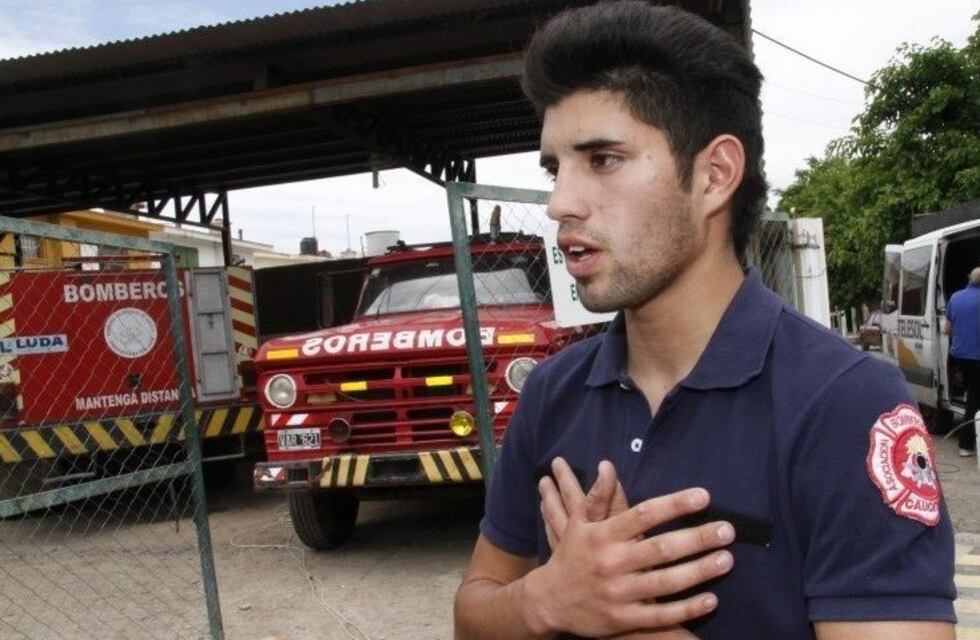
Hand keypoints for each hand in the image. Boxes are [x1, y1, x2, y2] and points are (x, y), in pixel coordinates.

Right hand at [523, 457, 733, 637]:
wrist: (548, 601)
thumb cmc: (570, 556)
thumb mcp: (577, 524)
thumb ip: (597, 496)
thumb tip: (608, 465)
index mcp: (603, 536)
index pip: (644, 515)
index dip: (674, 505)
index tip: (703, 496)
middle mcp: (611, 563)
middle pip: (660, 549)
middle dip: (696, 538)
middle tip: (727, 529)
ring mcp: (617, 593)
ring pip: (665, 583)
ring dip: (699, 571)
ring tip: (727, 559)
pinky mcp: (622, 619)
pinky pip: (660, 615)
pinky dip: (687, 608)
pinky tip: (711, 599)